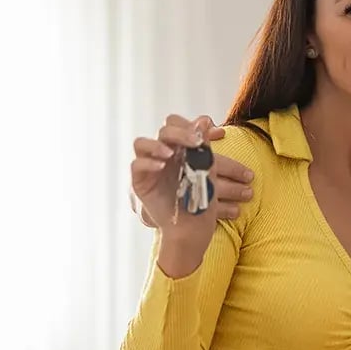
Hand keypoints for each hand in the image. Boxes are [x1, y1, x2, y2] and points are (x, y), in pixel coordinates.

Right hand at [130, 115, 254, 226]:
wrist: (192, 229)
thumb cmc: (201, 200)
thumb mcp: (207, 171)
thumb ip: (204, 147)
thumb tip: (205, 119)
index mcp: (181, 149)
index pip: (179, 124)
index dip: (193, 124)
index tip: (214, 132)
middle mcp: (163, 154)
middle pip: (163, 130)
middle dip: (180, 133)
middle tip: (196, 142)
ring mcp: (149, 166)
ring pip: (141, 143)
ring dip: (157, 144)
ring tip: (171, 154)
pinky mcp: (139, 181)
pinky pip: (136, 165)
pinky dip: (148, 163)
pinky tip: (162, 166)